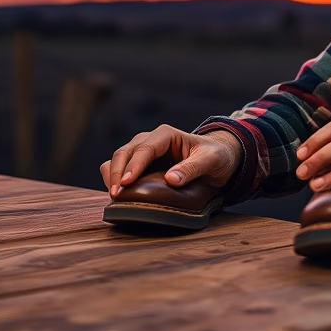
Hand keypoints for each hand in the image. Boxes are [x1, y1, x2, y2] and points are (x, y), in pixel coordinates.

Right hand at [100, 125, 242, 197]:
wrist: (218, 158)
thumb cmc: (215, 156)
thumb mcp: (210, 160)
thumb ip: (192, 168)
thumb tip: (170, 180)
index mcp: (165, 135)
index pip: (144, 149)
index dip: (133, 166)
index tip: (126, 183)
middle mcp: (150, 140)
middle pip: (124, 152)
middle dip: (117, 172)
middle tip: (116, 195)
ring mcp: (143, 151)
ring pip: (118, 159)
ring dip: (113, 175)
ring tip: (114, 196)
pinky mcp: (140, 164)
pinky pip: (120, 168)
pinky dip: (115, 179)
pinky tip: (118, 194)